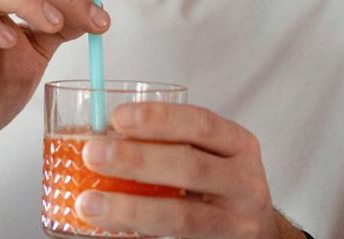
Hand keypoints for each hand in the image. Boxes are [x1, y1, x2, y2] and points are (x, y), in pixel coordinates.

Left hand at [75, 103, 298, 238]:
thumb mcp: (209, 154)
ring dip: (130, 208)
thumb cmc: (217, 183)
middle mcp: (244, 182)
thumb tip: (100, 135)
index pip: (201, 124)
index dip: (159, 119)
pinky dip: (138, 234)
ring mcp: (235, 221)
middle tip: (93, 154)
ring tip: (88, 203)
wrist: (254, 228)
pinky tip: (110, 229)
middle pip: (191, 168)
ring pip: (182, 215)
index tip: (117, 116)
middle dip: (138, 160)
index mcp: (238, 145)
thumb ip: (169, 144)